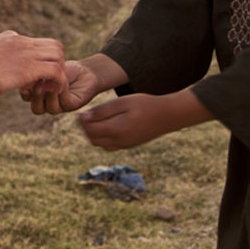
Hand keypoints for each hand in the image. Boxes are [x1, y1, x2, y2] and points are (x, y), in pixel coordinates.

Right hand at [0, 30, 65, 118]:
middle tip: (45, 83)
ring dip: (58, 73)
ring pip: (59, 55)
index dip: (39, 61)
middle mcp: (20, 41)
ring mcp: (25, 53)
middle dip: (55, 64)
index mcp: (10, 38)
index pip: (37, 44)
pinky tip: (46, 93)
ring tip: (47, 89)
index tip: (30, 79)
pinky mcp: (28, 68)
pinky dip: (57, 82)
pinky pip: (57, 71)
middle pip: (54, 45)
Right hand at [21, 59, 101, 113]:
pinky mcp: (73, 105)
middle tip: (37, 84)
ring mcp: (61, 106)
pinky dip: (62, 91)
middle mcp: (48, 103)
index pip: (27, 98)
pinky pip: (65, 102)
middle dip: (36, 97)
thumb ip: (36, 72)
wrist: (85, 71)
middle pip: (37, 109)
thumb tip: (22, 69)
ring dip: (49, 95)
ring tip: (50, 83)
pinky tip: (63, 80)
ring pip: (51, 109)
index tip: (25, 82)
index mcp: (39, 95)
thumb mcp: (47, 68)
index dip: (25, 92)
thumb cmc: (65, 69)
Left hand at [78, 89, 211, 149]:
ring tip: (97, 119)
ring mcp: (125, 145)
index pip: (90, 130)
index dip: (82, 122)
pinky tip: (108, 125)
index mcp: (116, 130)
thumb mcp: (122, 102)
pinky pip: (109, 146)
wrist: (168, 115)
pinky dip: (103, 137)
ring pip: (100, 144)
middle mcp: (119, 142)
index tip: (81, 112)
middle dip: (86, 129)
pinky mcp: (129, 145)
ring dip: (94, 134)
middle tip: (87, 115)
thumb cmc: (145, 104)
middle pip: (93, 140)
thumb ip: (102, 111)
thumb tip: (83, 118)